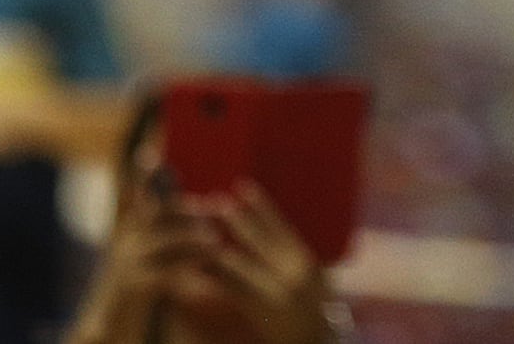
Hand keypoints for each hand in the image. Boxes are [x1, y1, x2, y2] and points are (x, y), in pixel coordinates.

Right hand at [68, 175, 210, 343]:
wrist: (105, 334)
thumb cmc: (130, 299)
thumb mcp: (140, 264)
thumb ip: (160, 243)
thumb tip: (193, 221)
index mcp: (128, 235)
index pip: (137, 199)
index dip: (142, 177)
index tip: (149, 155)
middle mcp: (125, 244)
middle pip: (158, 214)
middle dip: (189, 208)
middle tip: (217, 207)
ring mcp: (127, 265)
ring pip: (166, 240)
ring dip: (195, 237)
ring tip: (217, 241)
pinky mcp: (133, 288)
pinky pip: (166, 271)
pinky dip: (189, 267)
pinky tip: (207, 268)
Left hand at [191, 184, 328, 343]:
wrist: (314, 342)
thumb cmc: (312, 310)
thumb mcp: (311, 278)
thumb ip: (291, 255)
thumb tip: (265, 229)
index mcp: (305, 259)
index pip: (280, 225)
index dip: (260, 205)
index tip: (242, 186)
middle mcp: (293, 270)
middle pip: (258, 238)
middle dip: (235, 219)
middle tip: (214, 200)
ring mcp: (277, 290)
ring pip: (242, 262)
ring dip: (218, 246)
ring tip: (199, 233)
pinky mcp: (262, 309)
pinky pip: (233, 289)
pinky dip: (215, 277)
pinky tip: (200, 269)